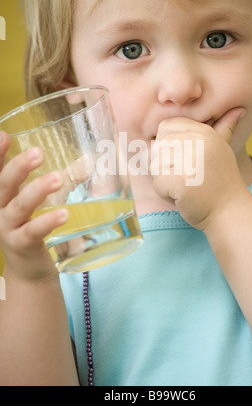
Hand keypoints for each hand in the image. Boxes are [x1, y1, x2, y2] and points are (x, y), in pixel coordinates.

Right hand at [0, 132, 68, 280]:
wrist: (28, 269)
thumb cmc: (34, 227)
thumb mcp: (44, 201)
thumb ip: (63, 180)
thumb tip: (88, 161)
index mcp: (3, 195)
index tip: (4, 135)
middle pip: (3, 184)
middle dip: (19, 167)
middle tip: (39, 152)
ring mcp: (7, 228)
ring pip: (18, 206)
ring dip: (37, 191)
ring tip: (57, 178)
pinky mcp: (21, 246)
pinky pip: (32, 232)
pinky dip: (47, 221)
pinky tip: (64, 213)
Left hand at [150, 108, 246, 229]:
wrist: (231, 212)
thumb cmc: (221, 182)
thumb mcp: (221, 150)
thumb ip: (223, 128)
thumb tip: (239, 109)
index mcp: (204, 132)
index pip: (165, 126)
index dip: (167, 145)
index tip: (185, 160)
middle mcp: (198, 142)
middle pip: (157, 147)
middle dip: (166, 166)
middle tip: (189, 177)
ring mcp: (190, 161)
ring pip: (155, 165)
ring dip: (165, 181)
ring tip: (187, 187)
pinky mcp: (181, 181)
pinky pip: (157, 184)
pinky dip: (166, 194)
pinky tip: (184, 197)